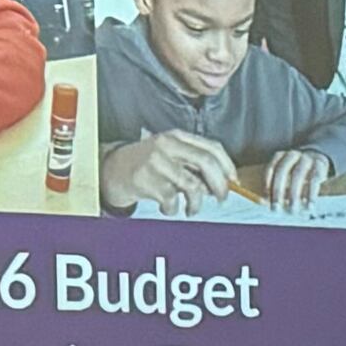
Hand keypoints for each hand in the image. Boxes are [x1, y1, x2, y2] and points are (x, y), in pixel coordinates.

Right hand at [104, 129, 234, 212]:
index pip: (212, 147)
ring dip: (196, 203)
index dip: (228, 165)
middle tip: (221, 198)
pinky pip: (172, 200)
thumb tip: (220, 184)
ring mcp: (156, 161)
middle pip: (206, 162)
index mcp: (177, 136)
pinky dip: (173, 209)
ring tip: (192, 209)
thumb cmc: (146, 165)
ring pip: (192, 185)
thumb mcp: (170, 156)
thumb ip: (193, 165)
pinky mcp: (146, 179)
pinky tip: (167, 207)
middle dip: (219, 185)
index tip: (233, 181)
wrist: (112, 170)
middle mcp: (167, 145)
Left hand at [259, 146, 330, 206]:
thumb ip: (275, 185)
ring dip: (294, 194)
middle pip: (282, 171)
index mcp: (281, 156)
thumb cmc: (297, 172)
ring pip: (298, 175)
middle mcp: (293, 155)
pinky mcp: (320, 165)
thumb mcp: (286, 174)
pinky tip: (309, 205)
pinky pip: (314, 180)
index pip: (271, 168)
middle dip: (277, 190)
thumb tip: (265, 202)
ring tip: (292, 209)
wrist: (319, 159)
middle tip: (275, 208)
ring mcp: (307, 159)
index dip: (267, 183)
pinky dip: (311, 194)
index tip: (266, 199)